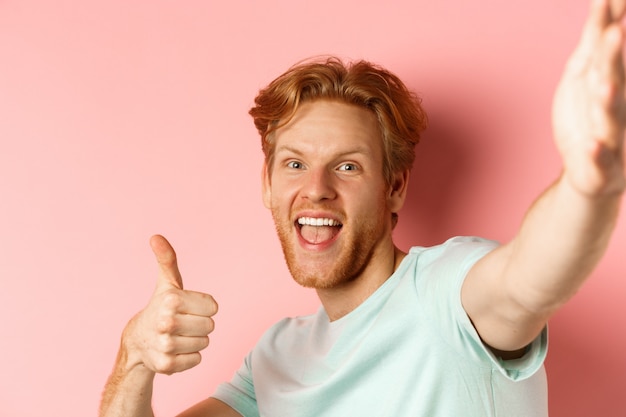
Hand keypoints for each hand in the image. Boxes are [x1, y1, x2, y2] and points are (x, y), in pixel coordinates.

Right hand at [123, 235, 217, 374]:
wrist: (137, 341)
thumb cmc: (160, 307)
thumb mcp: (167, 282)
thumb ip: (167, 259)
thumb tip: (156, 236)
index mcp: (172, 300)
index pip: (213, 307)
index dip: (203, 308)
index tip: (187, 308)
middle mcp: (167, 323)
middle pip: (210, 326)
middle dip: (199, 324)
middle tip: (181, 322)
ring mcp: (166, 346)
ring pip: (204, 344)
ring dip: (194, 341)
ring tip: (177, 336)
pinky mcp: (166, 366)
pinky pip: (197, 360)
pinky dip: (188, 357)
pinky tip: (174, 350)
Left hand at [552, 0, 625, 196]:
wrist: (591, 173)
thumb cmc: (588, 119)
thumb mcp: (583, 77)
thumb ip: (593, 44)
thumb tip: (603, 3)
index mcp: (611, 82)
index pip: (608, 51)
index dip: (606, 25)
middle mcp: (616, 105)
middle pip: (614, 79)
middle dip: (614, 57)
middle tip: (613, 33)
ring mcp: (611, 136)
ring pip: (611, 118)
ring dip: (609, 102)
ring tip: (604, 86)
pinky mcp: (601, 165)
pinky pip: (600, 159)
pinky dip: (597, 153)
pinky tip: (593, 145)